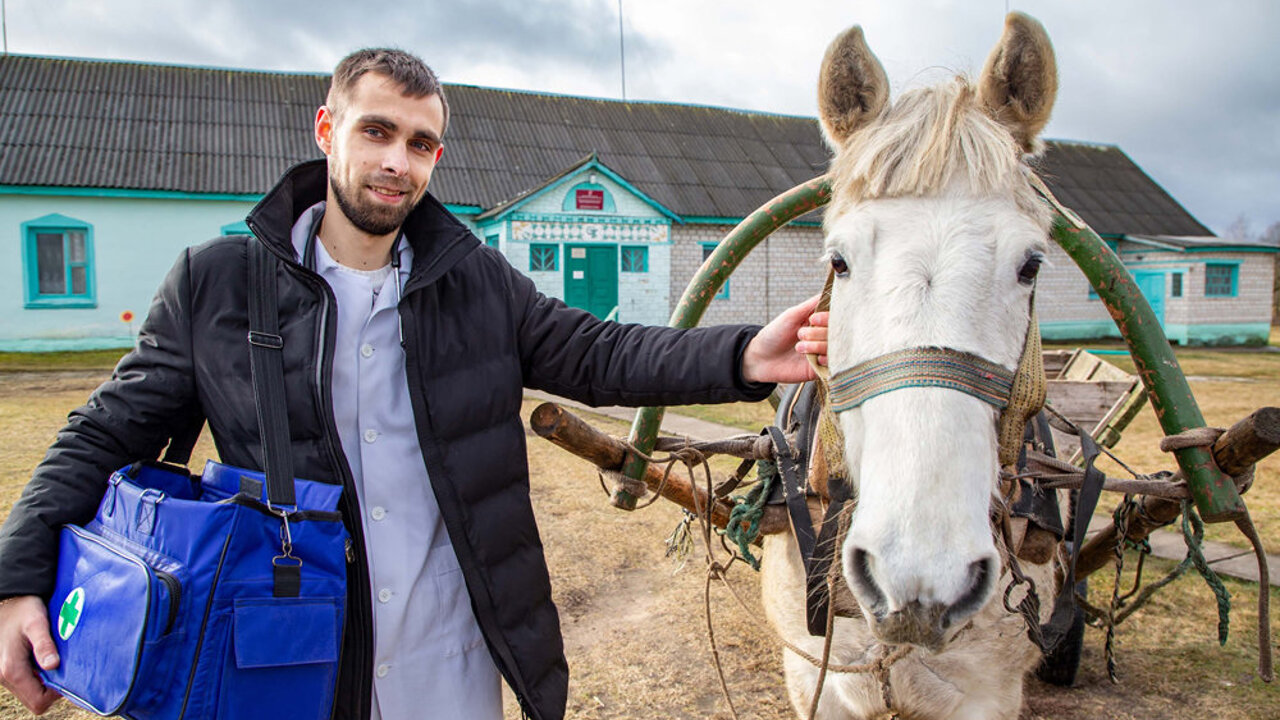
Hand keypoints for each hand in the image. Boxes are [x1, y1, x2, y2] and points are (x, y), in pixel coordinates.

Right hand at [0, 596, 60, 714]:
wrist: (9, 600)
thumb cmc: (24, 609)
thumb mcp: (36, 623)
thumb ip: (44, 644)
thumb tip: (53, 665)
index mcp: (11, 669)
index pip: (38, 701)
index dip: (56, 693)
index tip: (67, 674)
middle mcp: (4, 677)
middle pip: (34, 699)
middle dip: (51, 688)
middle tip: (63, 666)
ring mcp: (4, 674)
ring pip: (30, 691)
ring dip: (45, 680)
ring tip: (54, 658)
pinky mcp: (8, 668)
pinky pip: (26, 681)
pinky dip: (38, 675)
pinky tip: (46, 657)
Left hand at [742, 295, 828, 383]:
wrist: (761, 359)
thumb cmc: (774, 334)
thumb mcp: (792, 315)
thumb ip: (812, 304)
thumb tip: (831, 290)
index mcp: (819, 322)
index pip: (836, 316)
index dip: (827, 318)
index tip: (812, 320)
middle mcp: (823, 336)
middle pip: (836, 332)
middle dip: (818, 333)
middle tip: (800, 335)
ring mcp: (823, 352)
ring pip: (835, 347)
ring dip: (817, 346)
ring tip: (799, 348)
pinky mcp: (821, 368)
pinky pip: (834, 363)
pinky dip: (827, 359)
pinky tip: (815, 359)